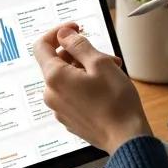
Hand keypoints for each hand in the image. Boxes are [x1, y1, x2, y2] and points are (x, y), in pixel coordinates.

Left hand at [32, 23, 151, 154]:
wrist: (125, 138)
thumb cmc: (116, 102)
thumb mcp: (100, 63)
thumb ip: (78, 45)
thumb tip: (63, 34)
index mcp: (55, 78)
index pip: (42, 46)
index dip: (58, 33)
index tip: (75, 29)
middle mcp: (51, 94)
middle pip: (58, 63)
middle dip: (80, 54)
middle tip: (106, 56)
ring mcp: (59, 109)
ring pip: (68, 79)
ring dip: (86, 70)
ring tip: (112, 73)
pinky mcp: (69, 119)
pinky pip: (72, 95)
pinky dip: (85, 86)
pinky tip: (106, 90)